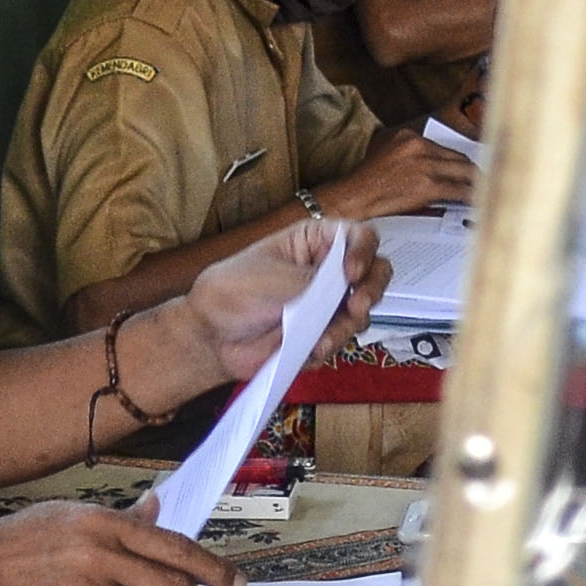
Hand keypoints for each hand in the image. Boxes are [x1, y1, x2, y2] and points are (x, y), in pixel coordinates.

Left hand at [178, 215, 393, 377]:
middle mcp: (327, 270)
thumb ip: (313, 282)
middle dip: (370, 290)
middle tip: (356, 306)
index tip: (351, 273)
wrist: (212, 339)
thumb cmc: (230, 294)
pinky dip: (330, 347)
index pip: (357, 236)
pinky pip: (344, 341)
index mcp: (313, 242)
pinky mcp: (323, 333)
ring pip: (362, 312)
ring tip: (321, 339)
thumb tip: (344, 290)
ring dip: (346, 327)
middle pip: (374, 272)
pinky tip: (309, 350)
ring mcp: (327, 304)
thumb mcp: (271, 278)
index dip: (363, 252)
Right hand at [319, 131, 476, 221]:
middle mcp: (419, 146)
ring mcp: (425, 165)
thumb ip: (411, 157)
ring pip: (464, 173)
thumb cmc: (367, 185)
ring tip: (485, 193)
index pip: (445, 149)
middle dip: (473, 173)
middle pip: (459, 158)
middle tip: (484, 182)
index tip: (469, 170)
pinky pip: (459, 191)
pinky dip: (471, 198)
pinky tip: (477, 204)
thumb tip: (436, 169)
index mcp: (409, 137)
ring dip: (477, 185)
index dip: (460, 162)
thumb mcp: (387, 156)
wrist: (353, 199)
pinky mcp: (428, 185)